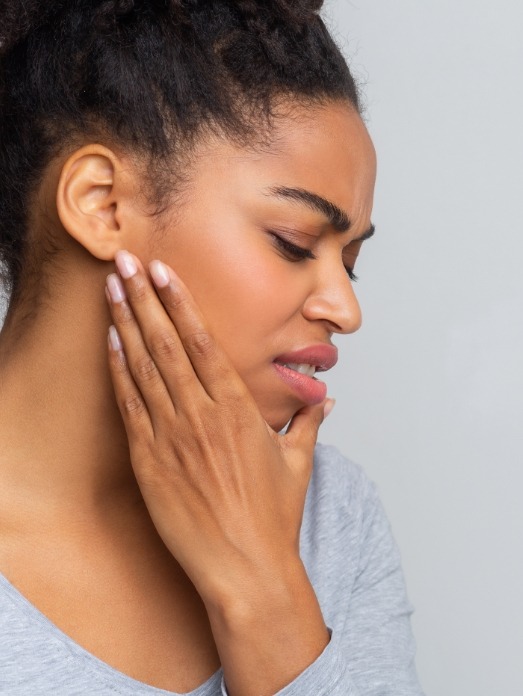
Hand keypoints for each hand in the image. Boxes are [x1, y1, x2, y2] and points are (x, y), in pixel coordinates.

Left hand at [105, 250, 330, 694]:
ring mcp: (171, 437)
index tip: (164, 271)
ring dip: (126, 323)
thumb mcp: (298, 463)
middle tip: (127, 260)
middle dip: (145, 296)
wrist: (245, 569)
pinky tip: (112, 343)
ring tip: (112, 288)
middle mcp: (201, 415)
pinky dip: (119, 371)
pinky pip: (130, 406)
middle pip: (168, 342)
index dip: (180, 301)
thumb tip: (325, 400)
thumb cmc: (272, 517)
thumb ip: (307, 423)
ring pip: (144, 367)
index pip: (203, 341)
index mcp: (238, 409)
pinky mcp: (150, 462)